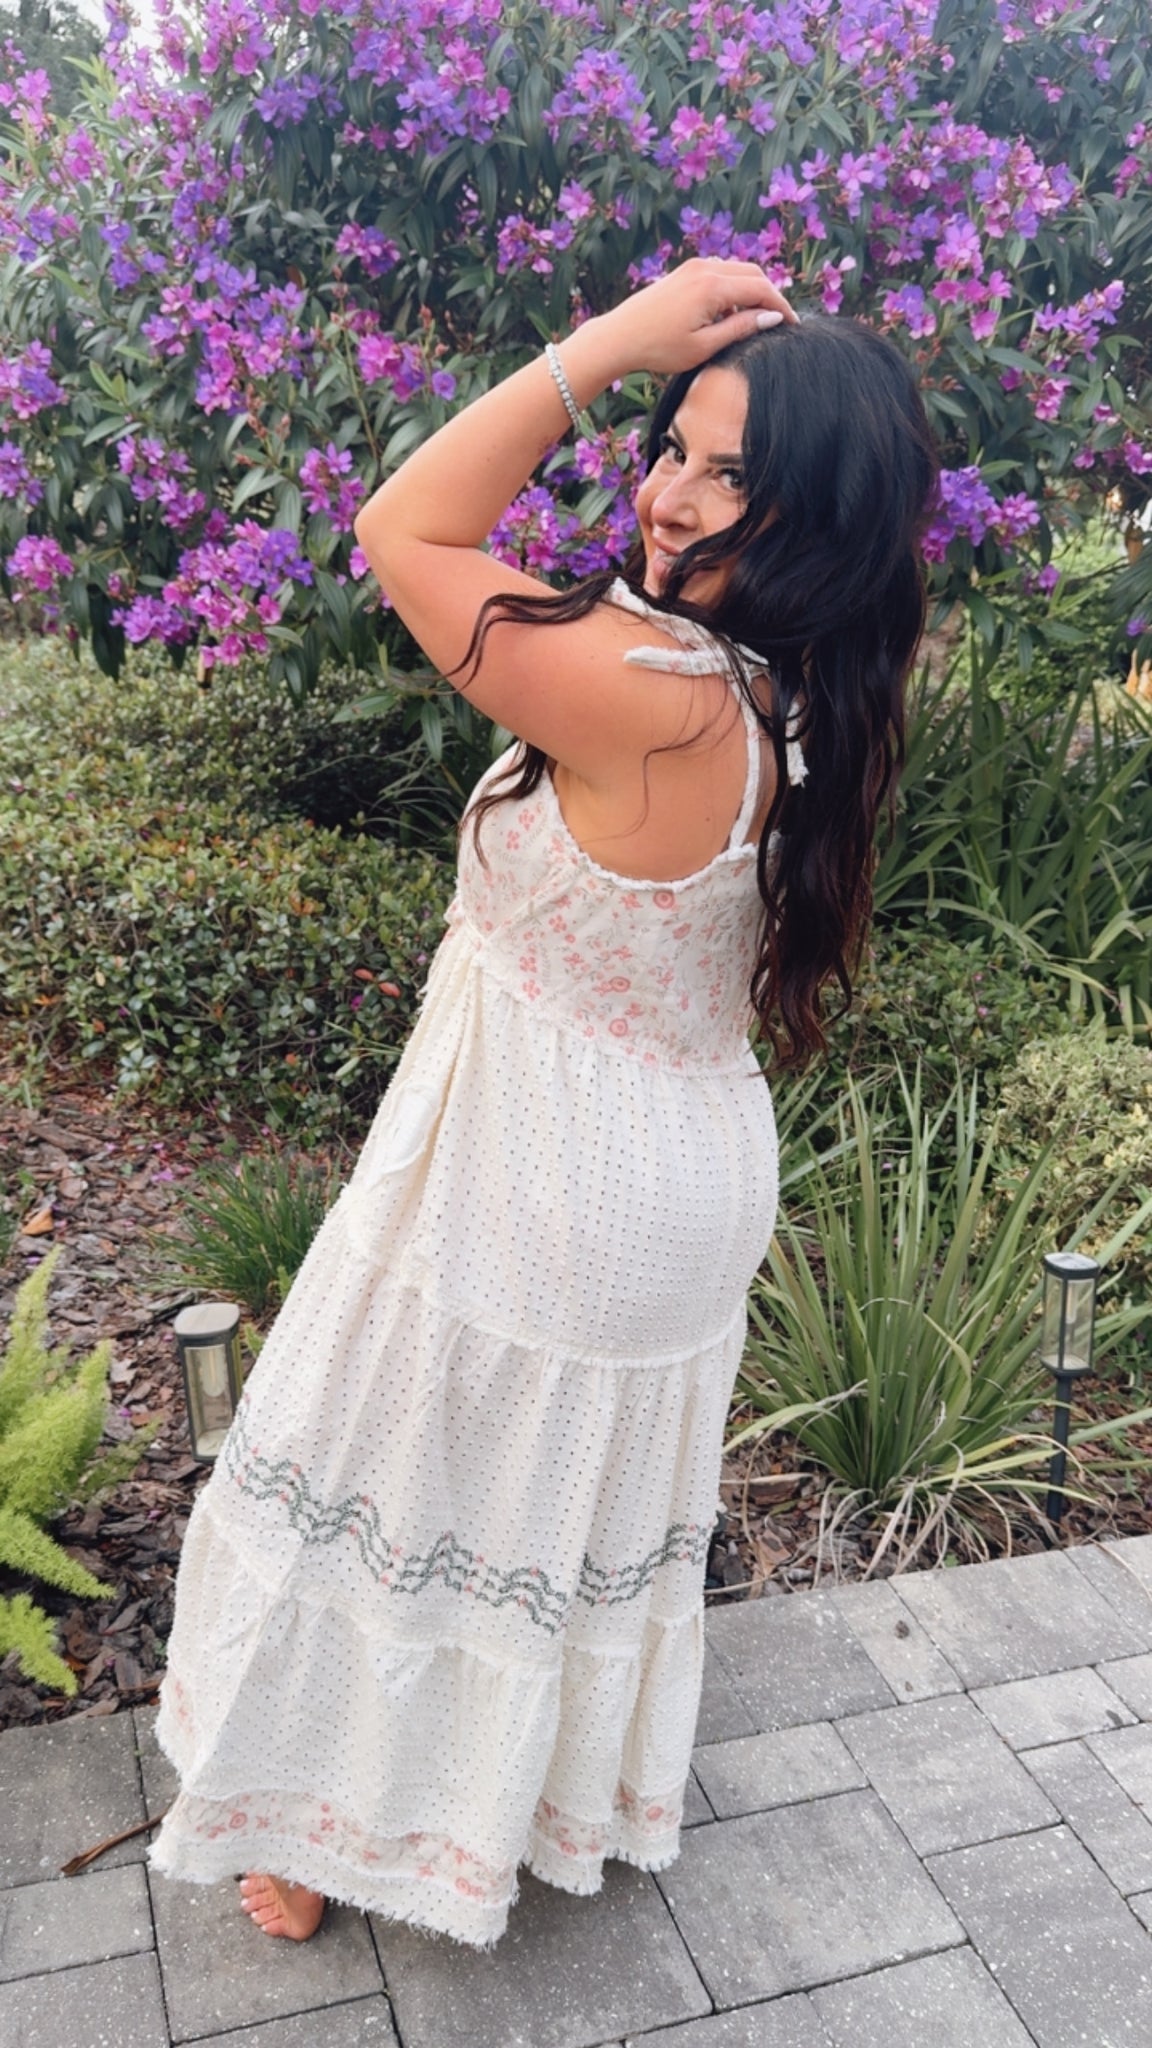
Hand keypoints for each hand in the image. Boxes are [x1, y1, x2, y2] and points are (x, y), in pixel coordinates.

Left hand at [597, 257, 797, 377]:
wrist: (619, 337)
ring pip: (738, 271)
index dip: (781, 307)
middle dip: (770, 296)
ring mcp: (694, 266)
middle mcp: (706, 268)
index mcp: (713, 286)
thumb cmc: (659, 348)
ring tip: (757, 319)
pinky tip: (730, 312)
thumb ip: (740, 328)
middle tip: (779, 322)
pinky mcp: (685, 271)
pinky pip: (721, 273)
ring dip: (752, 290)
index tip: (793, 325)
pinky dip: (733, 288)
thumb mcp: (704, 346)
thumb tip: (771, 318)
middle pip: (753, 274)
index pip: (761, 289)